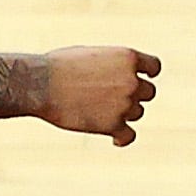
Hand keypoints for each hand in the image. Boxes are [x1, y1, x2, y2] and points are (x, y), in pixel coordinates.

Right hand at [39, 45, 160, 143]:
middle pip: (148, 92)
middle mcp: (131, 80)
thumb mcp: (90, 55)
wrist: (40, 84)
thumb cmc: (59, 66)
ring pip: (137, 113)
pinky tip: (115, 140)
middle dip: (134, 95)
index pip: (154, 67)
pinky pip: (129, 136)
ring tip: (98, 111)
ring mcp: (124, 103)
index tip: (144, 78)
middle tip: (112, 98)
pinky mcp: (112, 125)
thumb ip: (110, 65)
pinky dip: (123, 138)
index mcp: (128, 57)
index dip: (149, 74)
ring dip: (123, 113)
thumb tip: (117, 77)